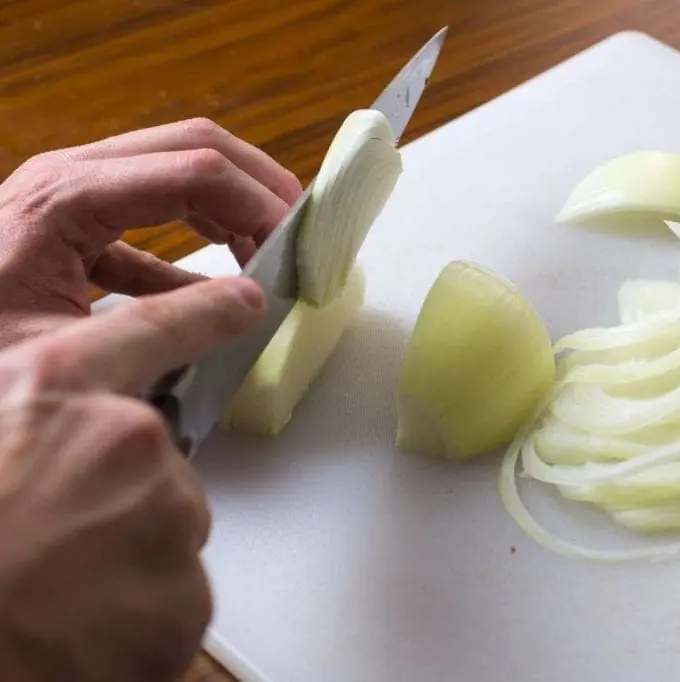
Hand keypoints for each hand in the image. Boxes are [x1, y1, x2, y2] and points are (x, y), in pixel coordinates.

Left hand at [0, 117, 300, 347]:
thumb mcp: (76, 348)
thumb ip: (172, 321)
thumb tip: (250, 301)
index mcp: (66, 197)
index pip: (197, 170)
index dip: (261, 203)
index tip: (298, 247)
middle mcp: (69, 179)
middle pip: (195, 148)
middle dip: (259, 186)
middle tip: (301, 234)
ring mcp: (69, 197)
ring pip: (179, 171)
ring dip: (233, 208)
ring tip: (268, 255)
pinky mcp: (71, 226)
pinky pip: (153, 215)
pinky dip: (196, 240)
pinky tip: (215, 284)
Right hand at [0, 273, 265, 681]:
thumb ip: (30, 421)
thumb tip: (48, 434)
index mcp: (54, 387)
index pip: (153, 329)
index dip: (204, 312)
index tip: (247, 298)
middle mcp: (125, 438)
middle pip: (158, 460)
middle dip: (121, 496)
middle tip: (55, 541)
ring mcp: (165, 512)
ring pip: (168, 528)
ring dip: (129, 557)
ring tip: (61, 590)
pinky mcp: (188, 589)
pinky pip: (178, 591)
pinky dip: (142, 612)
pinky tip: (86, 626)